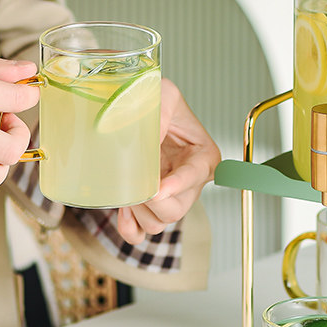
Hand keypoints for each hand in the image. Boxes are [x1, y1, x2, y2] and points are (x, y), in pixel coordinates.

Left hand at [117, 79, 219, 243]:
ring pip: (159, 223)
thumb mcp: (165, 94)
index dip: (177, 186)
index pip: (194, 177)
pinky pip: (143, 232)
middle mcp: (191, 183)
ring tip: (126, 190)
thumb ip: (161, 111)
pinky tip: (124, 210)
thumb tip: (148, 139)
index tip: (158, 189)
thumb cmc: (157, 102)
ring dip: (139, 212)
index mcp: (203, 157)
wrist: (136, 112)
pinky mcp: (152, 208)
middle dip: (152, 201)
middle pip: (176, 209)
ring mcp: (171, 198)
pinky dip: (131, 228)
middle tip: (133, 184)